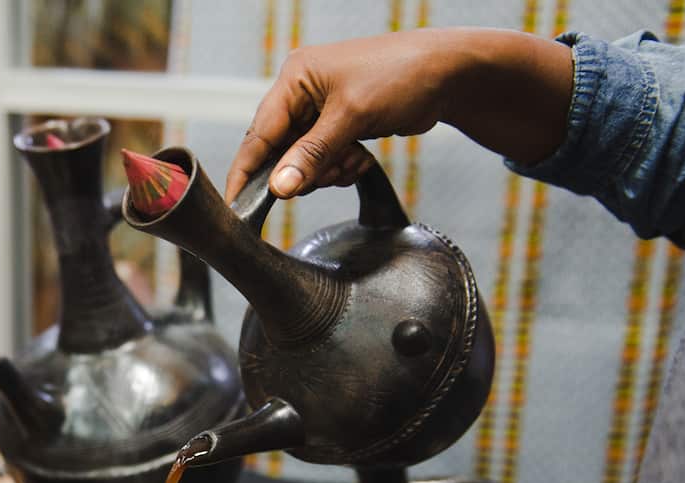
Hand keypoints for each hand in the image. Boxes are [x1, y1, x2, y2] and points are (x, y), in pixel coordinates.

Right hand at [226, 30, 454, 201]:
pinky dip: (340, 167)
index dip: (247, 172)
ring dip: (327, 171)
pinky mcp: (339, 125)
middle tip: (331, 171)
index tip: (235, 207)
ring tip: (353, 159)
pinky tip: (361, 158)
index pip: (258, 134)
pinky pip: (324, 160)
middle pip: (280, 152)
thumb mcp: (351, 117)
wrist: (448, 74)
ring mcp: (320, 110)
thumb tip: (280, 188)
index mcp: (295, 79)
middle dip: (304, 171)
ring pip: (303, 162)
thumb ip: (312, 155)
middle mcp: (302, 93)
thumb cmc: (400, 76)